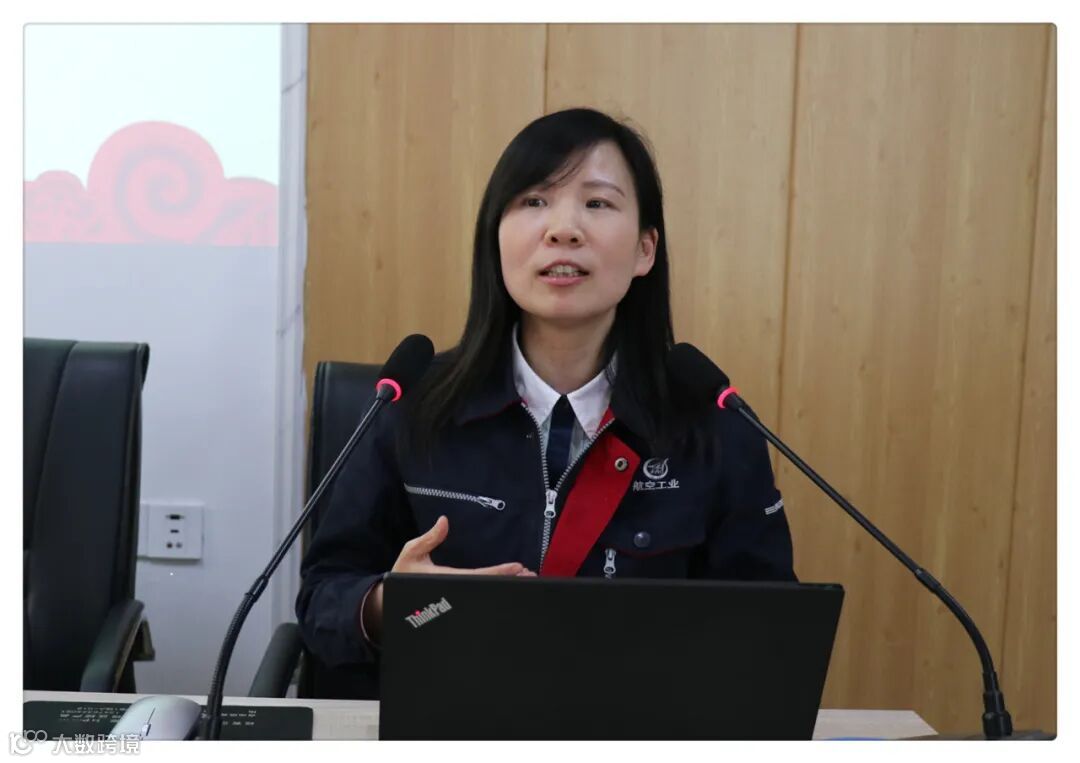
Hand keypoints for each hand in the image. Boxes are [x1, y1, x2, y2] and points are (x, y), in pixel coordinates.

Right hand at [362, 515, 535, 641]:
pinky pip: (480, 594)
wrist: (391, 601)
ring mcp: (457, 597)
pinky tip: (509, 586)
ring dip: (506, 586)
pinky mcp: (457, 599)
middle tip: (531, 575)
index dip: (499, 573)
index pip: (479, 576)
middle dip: (510, 582)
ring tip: (526, 579)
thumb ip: (429, 538)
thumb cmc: (401, 574)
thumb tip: (444, 521)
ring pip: (486, 593)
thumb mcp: (411, 553)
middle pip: (488, 588)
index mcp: (447, 580)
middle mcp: (456, 591)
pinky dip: (496, 588)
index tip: (517, 568)